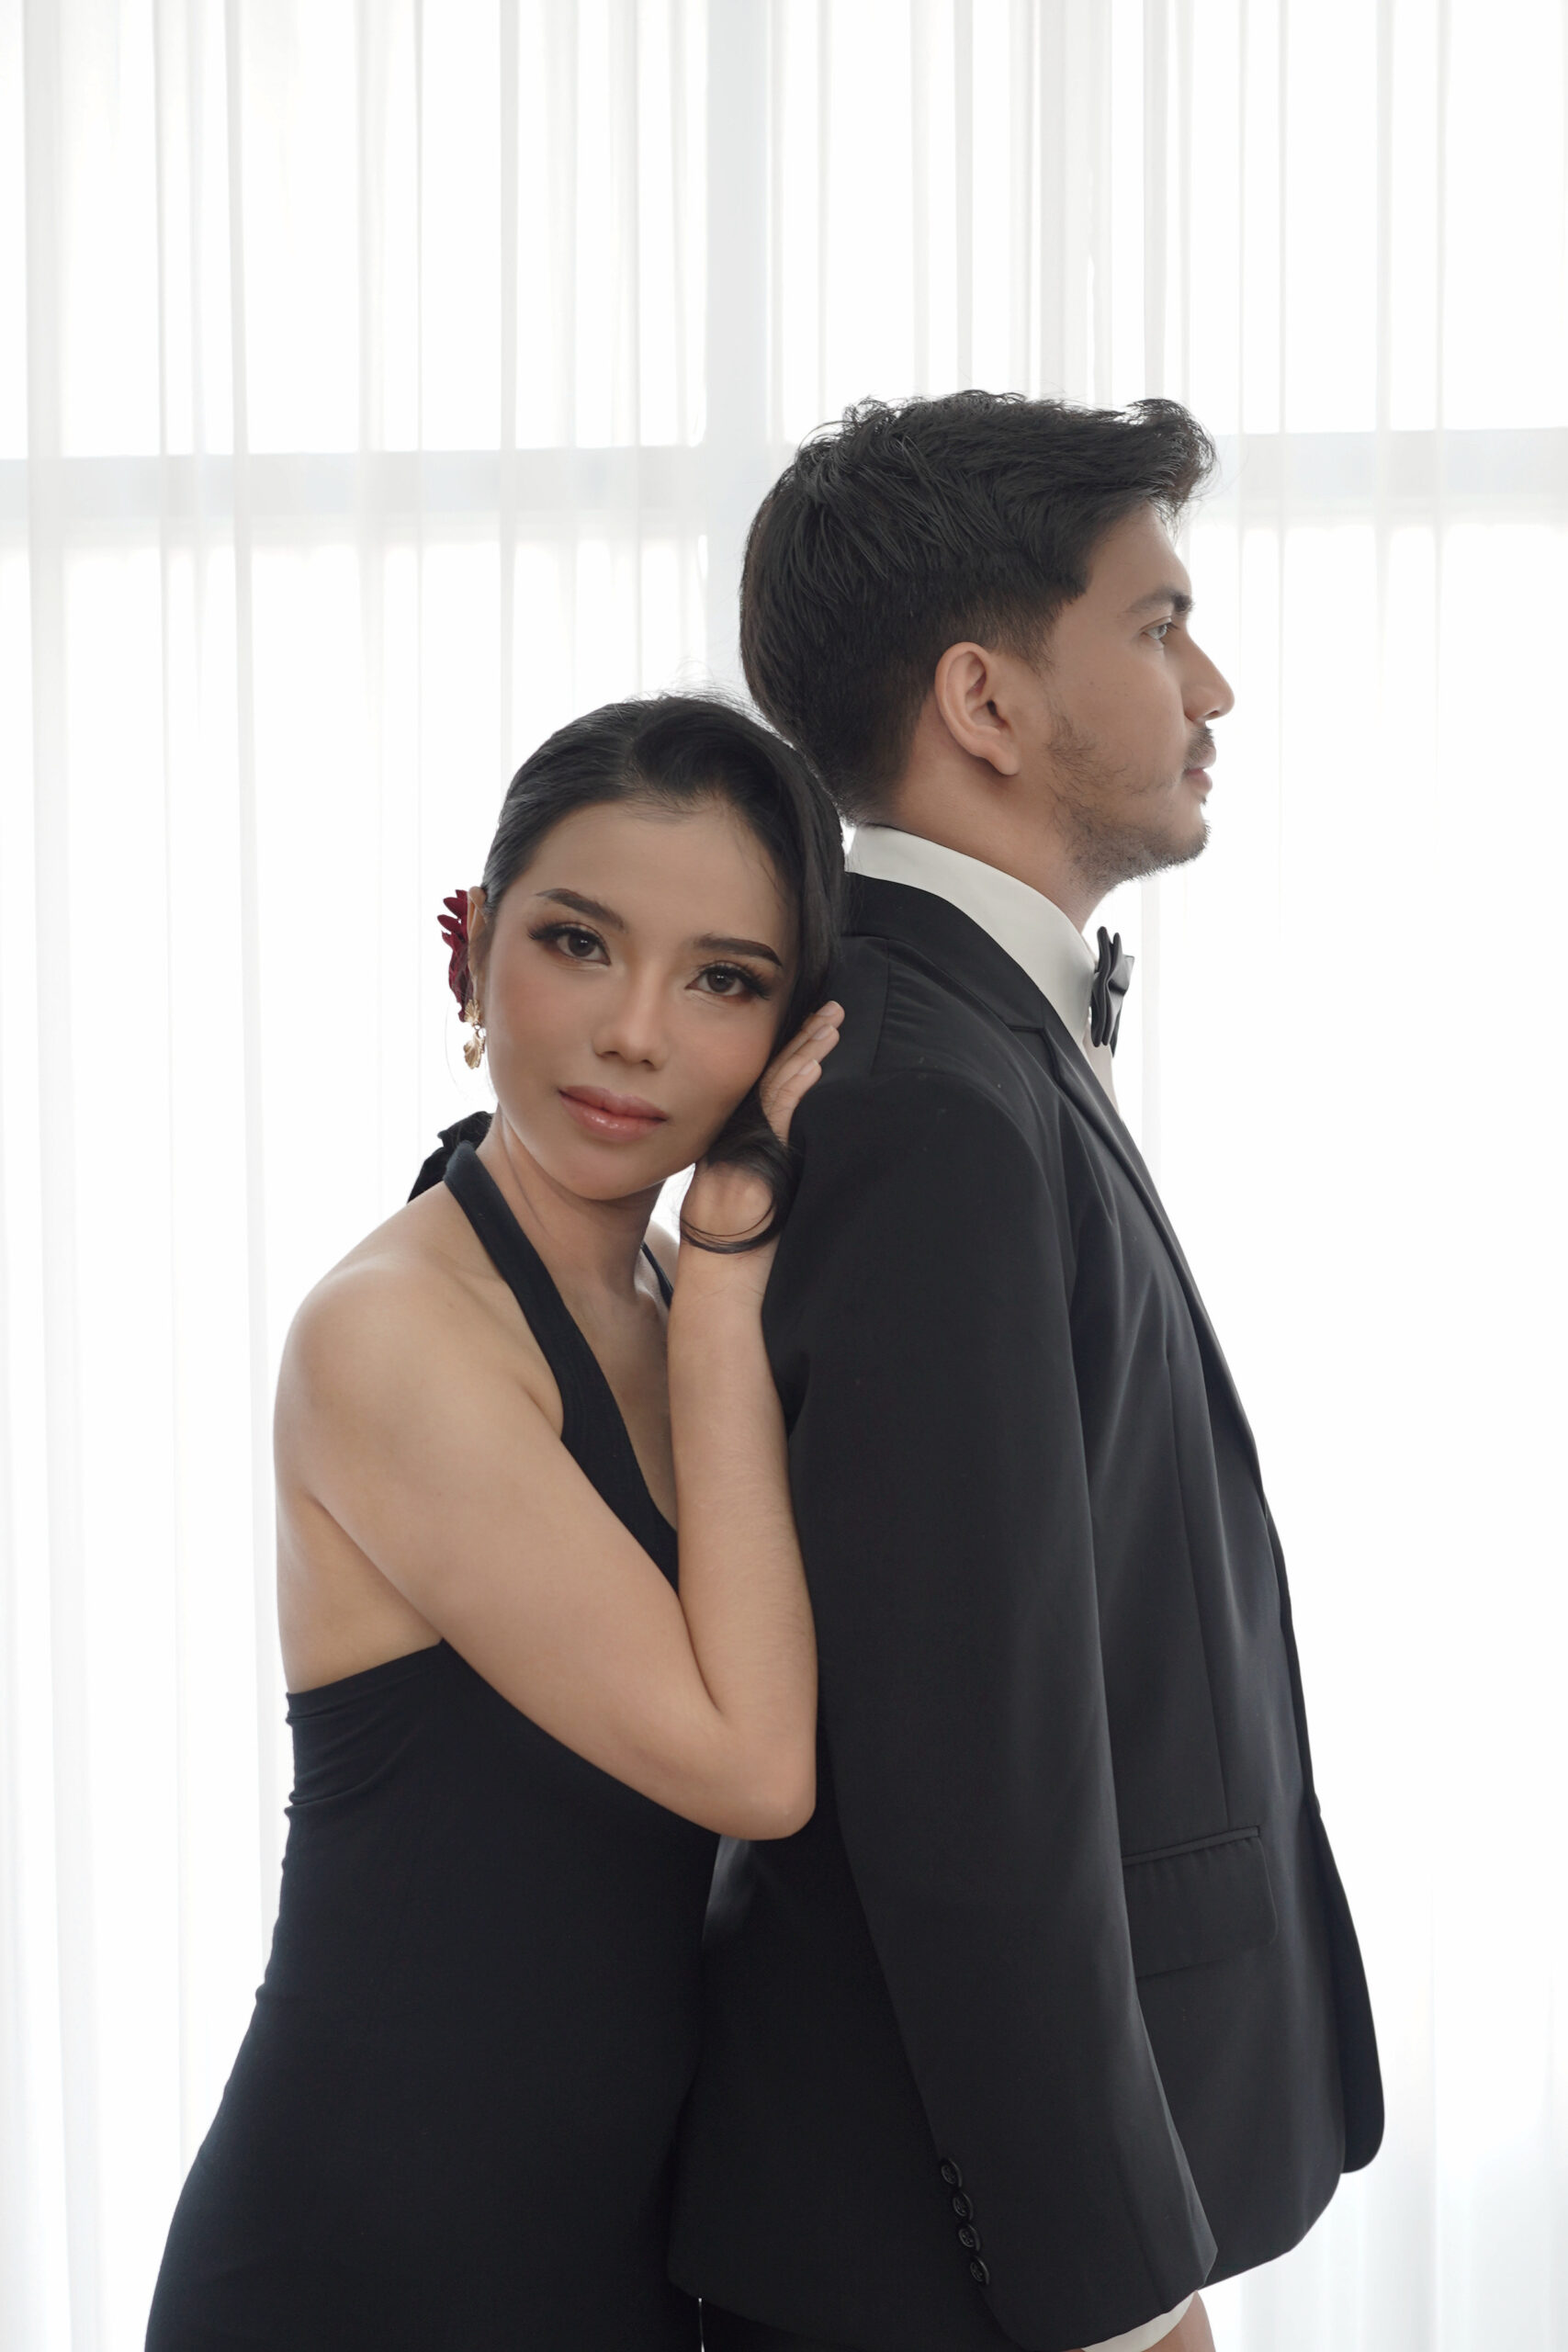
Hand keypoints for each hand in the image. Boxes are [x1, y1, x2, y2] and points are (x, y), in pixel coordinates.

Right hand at [677, 1002, 843, 1265]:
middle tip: (831, 1010)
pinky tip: (816, 1062)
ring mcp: (741, 1146)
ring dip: (806, 1051)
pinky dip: (796, 1084)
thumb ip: (784, 1174)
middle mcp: (735, 1138)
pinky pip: (776, 1112)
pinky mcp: (752, 1159)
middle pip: (771, 1076)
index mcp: (738, 1144)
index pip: (767, 1087)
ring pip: (775, 1086)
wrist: (727, 1284)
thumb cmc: (752, 1255)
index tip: (815, 1030)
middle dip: (802, 1040)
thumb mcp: (770, 1205)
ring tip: (832, 1023)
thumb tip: (817, 1158)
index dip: (791, 1055)